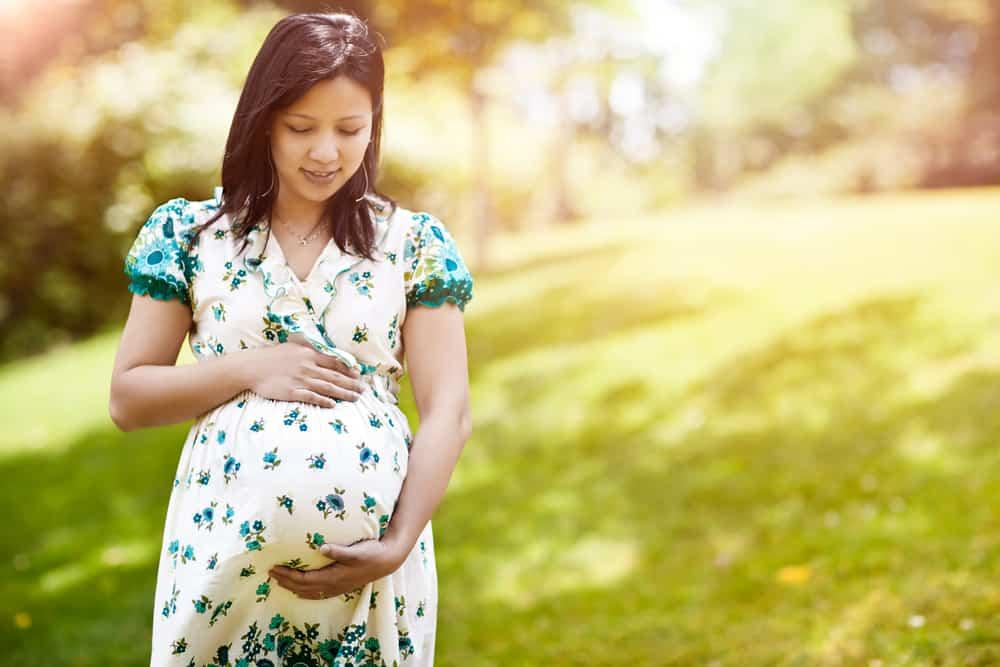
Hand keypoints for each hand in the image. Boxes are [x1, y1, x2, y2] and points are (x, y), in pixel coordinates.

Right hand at [245, 332, 366, 406]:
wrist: (251, 367)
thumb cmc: (273, 357)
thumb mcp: (293, 348)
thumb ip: (310, 351)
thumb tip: (326, 354)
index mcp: (309, 354)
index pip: (335, 362)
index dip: (349, 369)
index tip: (360, 375)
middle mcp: (307, 366)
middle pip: (335, 376)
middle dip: (352, 384)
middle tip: (364, 390)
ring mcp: (300, 380)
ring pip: (327, 387)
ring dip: (343, 393)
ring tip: (355, 398)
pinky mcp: (292, 392)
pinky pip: (311, 397)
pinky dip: (323, 401)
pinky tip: (333, 405)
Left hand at [268, 538, 405, 599]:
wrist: (387, 562)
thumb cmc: (371, 553)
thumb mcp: (356, 550)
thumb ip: (338, 551)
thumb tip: (321, 548)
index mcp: (333, 577)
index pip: (304, 579)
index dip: (287, 576)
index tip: (274, 568)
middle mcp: (333, 585)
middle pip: (303, 588)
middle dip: (286, 582)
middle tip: (271, 573)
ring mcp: (337, 588)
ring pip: (309, 592)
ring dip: (293, 588)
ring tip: (281, 582)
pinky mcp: (341, 586)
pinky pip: (318, 593)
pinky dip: (306, 593)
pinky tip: (302, 591)